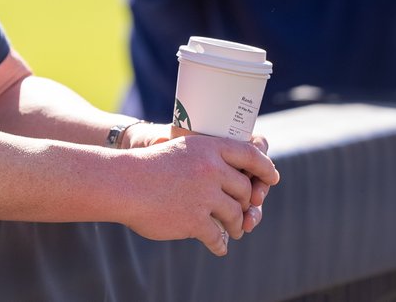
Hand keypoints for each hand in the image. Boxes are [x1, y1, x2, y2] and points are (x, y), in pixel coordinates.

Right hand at [119, 131, 278, 256]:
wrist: (123, 183)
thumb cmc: (149, 167)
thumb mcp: (182, 149)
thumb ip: (208, 160)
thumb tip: (235, 180)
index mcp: (209, 147)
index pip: (250, 154)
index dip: (265, 168)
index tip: (272, 179)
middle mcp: (211, 169)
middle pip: (245, 190)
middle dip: (246, 205)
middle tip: (243, 214)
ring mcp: (204, 195)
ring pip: (235, 215)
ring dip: (235, 226)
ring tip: (231, 231)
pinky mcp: (194, 220)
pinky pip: (217, 237)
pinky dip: (220, 244)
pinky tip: (219, 247)